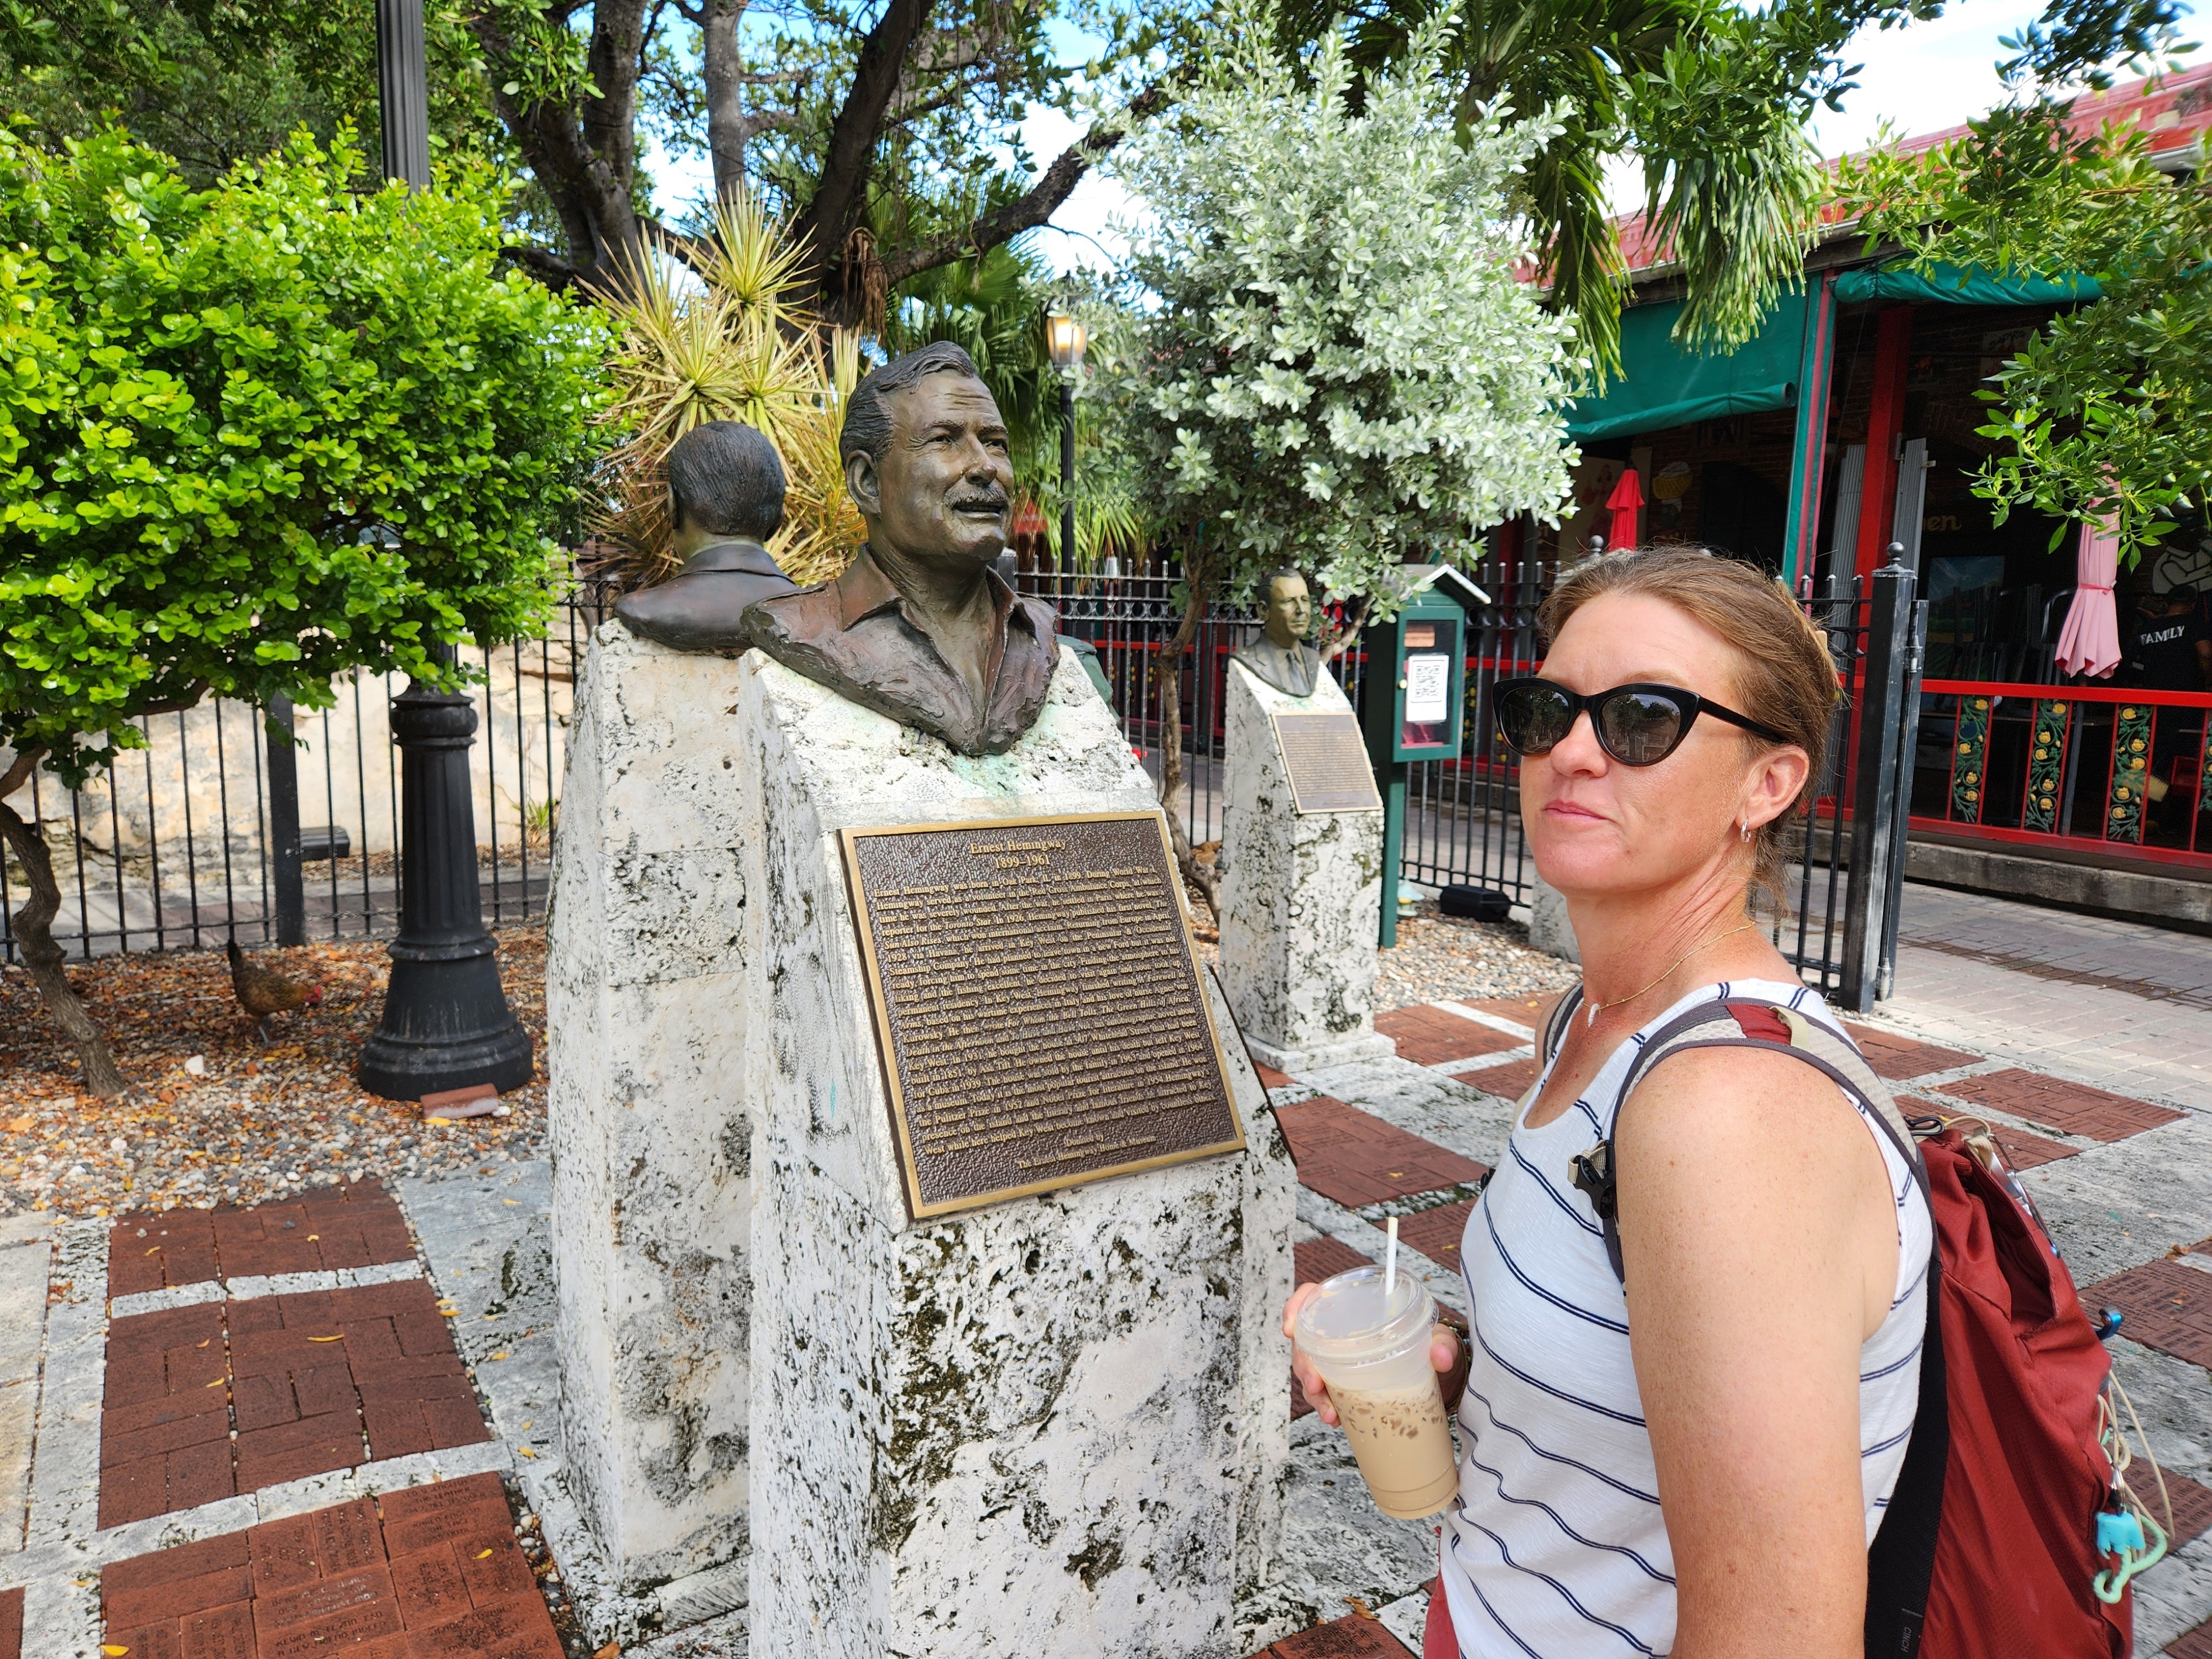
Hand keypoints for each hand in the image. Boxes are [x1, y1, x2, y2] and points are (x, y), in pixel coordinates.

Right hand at [1282, 1281, 1461, 1428]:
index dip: (1295, 1308)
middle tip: (1315, 1382)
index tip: (1291, 1328)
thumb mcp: (1437, 1339)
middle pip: (1306, 1340)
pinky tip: (1335, 1418)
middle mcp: (1339, 1334)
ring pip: (1310, 1371)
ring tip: (1328, 1412)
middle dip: (1303, 1363)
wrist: (1437, 1380)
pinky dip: (1326, 1407)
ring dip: (1313, 1393)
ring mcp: (1338, 1361)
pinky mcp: (1343, 1386)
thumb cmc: (1429, 1348)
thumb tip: (1441, 1356)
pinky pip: (1324, 1394)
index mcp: (1355, 1308)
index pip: (1314, 1298)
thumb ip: (1442, 1342)